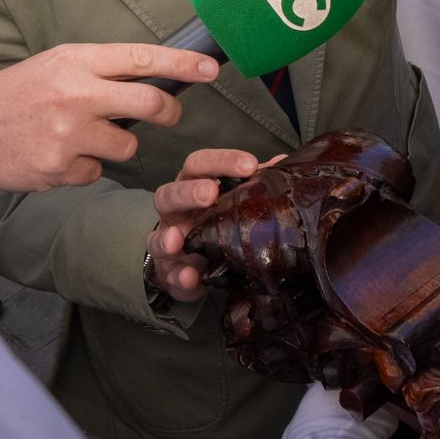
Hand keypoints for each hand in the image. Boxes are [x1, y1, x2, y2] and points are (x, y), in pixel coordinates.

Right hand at [0, 43, 220, 191]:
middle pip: (151, 104)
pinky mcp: (60, 168)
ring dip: (116, 144)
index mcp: (77, 61)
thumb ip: (102, 69)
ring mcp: (69, 133)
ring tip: (82, 135)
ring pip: (128, 146)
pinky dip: (86, 167)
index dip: (184, 64)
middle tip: (168, 114)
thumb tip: (154, 76)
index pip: (143, 58)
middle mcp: (76, 94)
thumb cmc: (19, 93)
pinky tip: (58, 155)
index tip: (212, 69)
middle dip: (169, 111)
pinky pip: (97, 171)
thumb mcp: (57, 64)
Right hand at [147, 147, 271, 300]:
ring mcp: (167, 242)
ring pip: (157, 236)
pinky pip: (169, 274)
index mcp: (193, 186)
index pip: (200, 165)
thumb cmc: (214, 220)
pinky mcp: (168, 272)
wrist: (191, 262)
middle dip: (189, 192)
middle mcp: (175, 211)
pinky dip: (178, 276)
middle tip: (210, 193)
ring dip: (167, 238)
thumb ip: (252, 182)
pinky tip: (189, 277)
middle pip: (170, 194)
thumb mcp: (232, 199)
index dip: (222, 161)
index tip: (249, 164)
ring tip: (177, 239)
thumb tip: (282, 163)